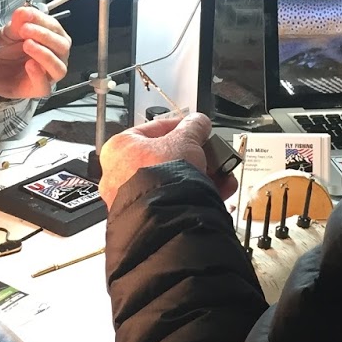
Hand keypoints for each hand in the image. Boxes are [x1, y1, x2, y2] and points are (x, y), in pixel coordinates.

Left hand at [0, 7, 71, 99]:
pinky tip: (29, 65)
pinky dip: (38, 75)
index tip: (26, 14)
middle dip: (44, 35)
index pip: (55, 27)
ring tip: (27, 45)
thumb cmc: (5, 50)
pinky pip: (45, 86)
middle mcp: (55, 56)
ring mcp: (49, 74)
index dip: (42, 20)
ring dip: (44, 54)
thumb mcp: (7, 33)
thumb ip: (16, 24)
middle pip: (62, 46)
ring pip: (59, 66)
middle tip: (25, 29)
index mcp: (51, 38)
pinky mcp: (39, 89)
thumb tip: (24, 11)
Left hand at [97, 112, 236, 209]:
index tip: (196, 130)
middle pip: (166, 158)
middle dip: (196, 158)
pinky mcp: (146, 217)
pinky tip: (217, 193)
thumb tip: (199, 122)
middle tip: (212, 156)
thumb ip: (194, 127)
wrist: (165, 219)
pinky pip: (172, 200)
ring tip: (222, 178)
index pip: (154, 129)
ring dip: (202, 176)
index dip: (181, 127)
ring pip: (172, 181)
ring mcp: (131, 198)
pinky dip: (194, 195)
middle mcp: (118, 173)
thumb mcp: (185, 141)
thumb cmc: (162, 177)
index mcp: (119, 147)